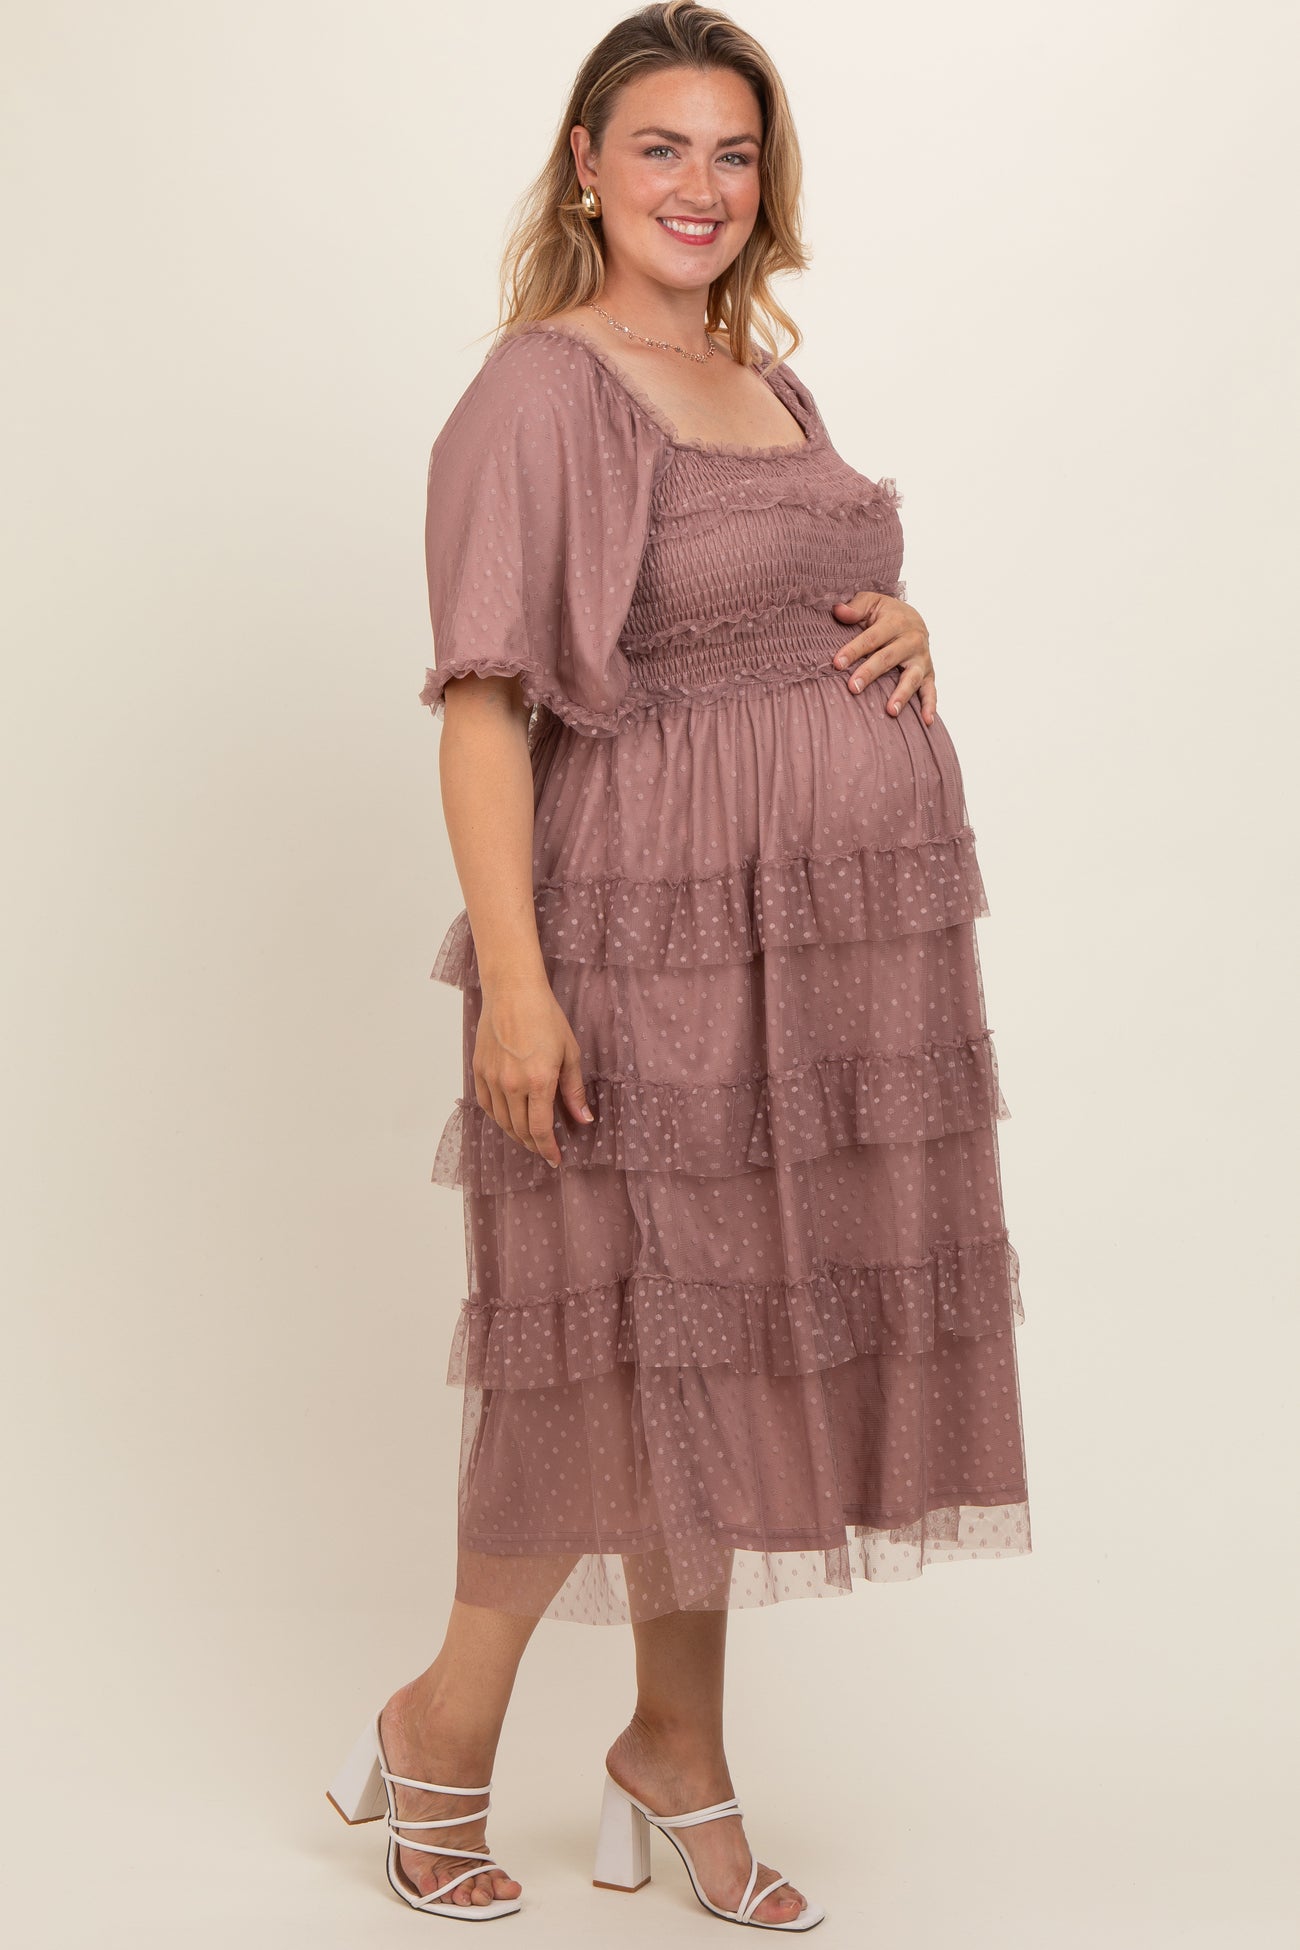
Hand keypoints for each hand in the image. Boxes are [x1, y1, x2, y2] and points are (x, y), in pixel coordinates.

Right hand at [473, 974, 594, 1168]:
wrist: (512, 991)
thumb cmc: (545, 1017)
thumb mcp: (569, 1053)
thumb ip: (574, 1091)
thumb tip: (583, 1119)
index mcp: (538, 1082)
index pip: (541, 1130)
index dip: (548, 1150)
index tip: (555, 1159)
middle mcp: (511, 1085)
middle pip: (520, 1129)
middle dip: (534, 1145)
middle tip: (544, 1150)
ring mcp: (492, 1078)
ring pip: (501, 1120)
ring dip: (515, 1134)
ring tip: (528, 1138)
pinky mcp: (478, 1069)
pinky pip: (486, 1104)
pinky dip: (497, 1117)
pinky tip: (507, 1119)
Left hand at [830, 592, 936, 726]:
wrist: (914, 617)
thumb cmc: (886, 613)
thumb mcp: (871, 602)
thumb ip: (855, 607)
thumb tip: (838, 611)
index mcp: (895, 621)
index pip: (871, 638)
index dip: (854, 650)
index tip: (837, 663)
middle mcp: (911, 639)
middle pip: (888, 658)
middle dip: (870, 673)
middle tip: (852, 687)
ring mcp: (921, 658)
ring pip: (912, 677)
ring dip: (902, 694)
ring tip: (891, 711)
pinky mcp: (929, 672)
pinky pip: (931, 689)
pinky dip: (930, 705)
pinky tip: (926, 721)